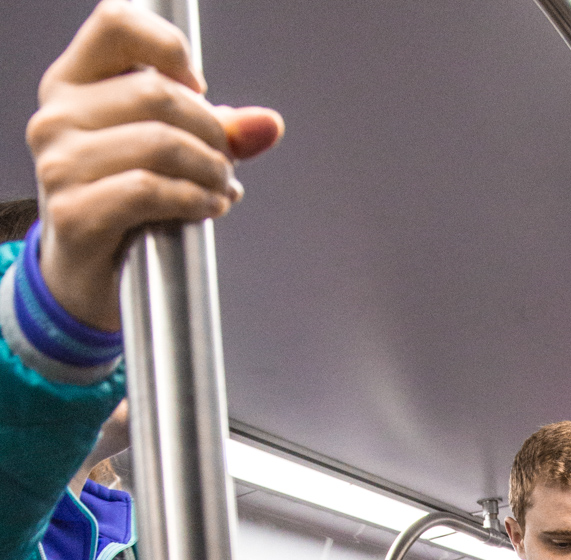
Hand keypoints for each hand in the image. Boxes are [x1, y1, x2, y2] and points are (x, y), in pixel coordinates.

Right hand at [27, 0, 283, 330]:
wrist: (89, 276)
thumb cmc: (122, 206)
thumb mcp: (165, 155)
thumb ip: (215, 132)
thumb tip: (266, 124)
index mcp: (72, 83)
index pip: (116, 24)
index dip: (169, 49)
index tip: (200, 90)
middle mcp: (57, 116)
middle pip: (156, 94)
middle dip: (211, 131)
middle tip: (227, 163)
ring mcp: (59, 164)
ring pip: (159, 143)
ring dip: (209, 170)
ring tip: (222, 189)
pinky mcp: (74, 212)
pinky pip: (149, 191)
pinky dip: (193, 199)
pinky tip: (209, 207)